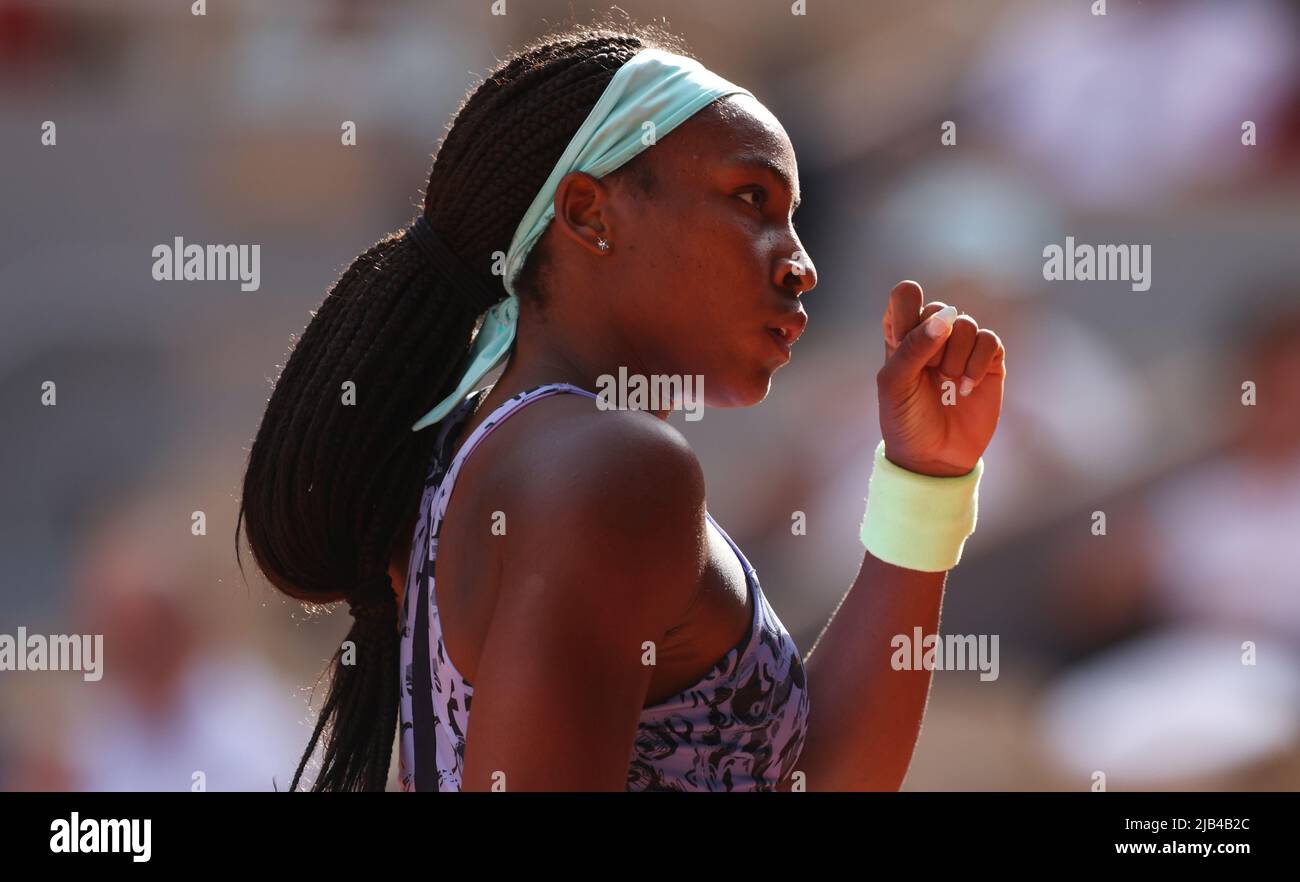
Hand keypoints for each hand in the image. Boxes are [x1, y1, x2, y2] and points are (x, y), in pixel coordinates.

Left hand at [876, 280, 1005, 476]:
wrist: (934, 457)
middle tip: (929, 371)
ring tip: (949, 382)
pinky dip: (978, 362)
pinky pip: (990, 340)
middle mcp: (932, 337)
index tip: (904, 342)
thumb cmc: (905, 419)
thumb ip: (913, 347)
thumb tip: (946, 318)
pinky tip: (967, 387)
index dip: (908, 313)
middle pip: (939, 308)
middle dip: (934, 341)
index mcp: (901, 336)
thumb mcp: (895, 384)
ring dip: (957, 355)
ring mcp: (962, 349)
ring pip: (966, 323)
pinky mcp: (988, 363)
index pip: (906, 296)